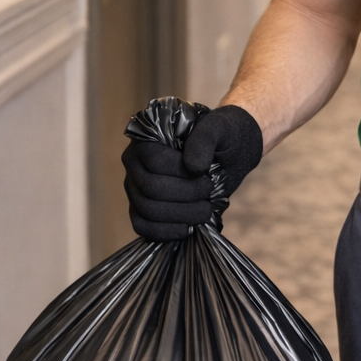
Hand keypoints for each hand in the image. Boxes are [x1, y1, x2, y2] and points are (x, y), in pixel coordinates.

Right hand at [122, 104, 262, 240]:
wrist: (227, 155)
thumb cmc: (221, 138)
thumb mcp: (220, 129)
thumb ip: (205, 139)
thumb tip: (192, 166)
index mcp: (147, 138)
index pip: (155, 161)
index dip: (182, 173)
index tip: (206, 174)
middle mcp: (134, 162)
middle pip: (151, 188)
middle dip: (187, 195)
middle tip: (209, 191)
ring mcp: (135, 187)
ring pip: (148, 210)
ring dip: (182, 215)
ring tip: (205, 210)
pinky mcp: (140, 208)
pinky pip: (142, 226)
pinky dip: (166, 232)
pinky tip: (188, 227)